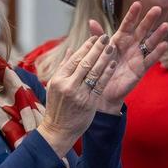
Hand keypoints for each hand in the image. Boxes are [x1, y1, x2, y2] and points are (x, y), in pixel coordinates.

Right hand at [36, 35, 117, 154]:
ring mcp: (79, 94)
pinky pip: (100, 85)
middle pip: (85, 63)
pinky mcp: (89, 103)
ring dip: (104, 58)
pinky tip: (113, 64)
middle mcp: (68, 85)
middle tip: (106, 37)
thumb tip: (72, 48)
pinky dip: (107, 73)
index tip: (95, 37)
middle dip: (97, 49)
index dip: (86, 47)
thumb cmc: (57, 106)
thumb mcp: (54, 85)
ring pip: (94, 72)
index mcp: (58, 79)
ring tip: (112, 47)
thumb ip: (63, 66)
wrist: (58, 129)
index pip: (74, 59)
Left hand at [86, 1, 167, 111]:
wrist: (102, 90)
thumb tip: (91, 21)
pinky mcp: (141, 69)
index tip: (137, 4)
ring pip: (149, 43)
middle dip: (149, 20)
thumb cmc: (100, 69)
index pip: (127, 25)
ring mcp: (137, 57)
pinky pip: (150, 59)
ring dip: (158, 35)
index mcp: (119, 40)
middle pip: (141, 30)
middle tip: (156, 9)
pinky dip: (157, 52)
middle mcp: (130, 46)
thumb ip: (97, 37)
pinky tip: (165, 45)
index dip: (132, 15)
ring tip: (166, 26)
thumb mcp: (97, 52)